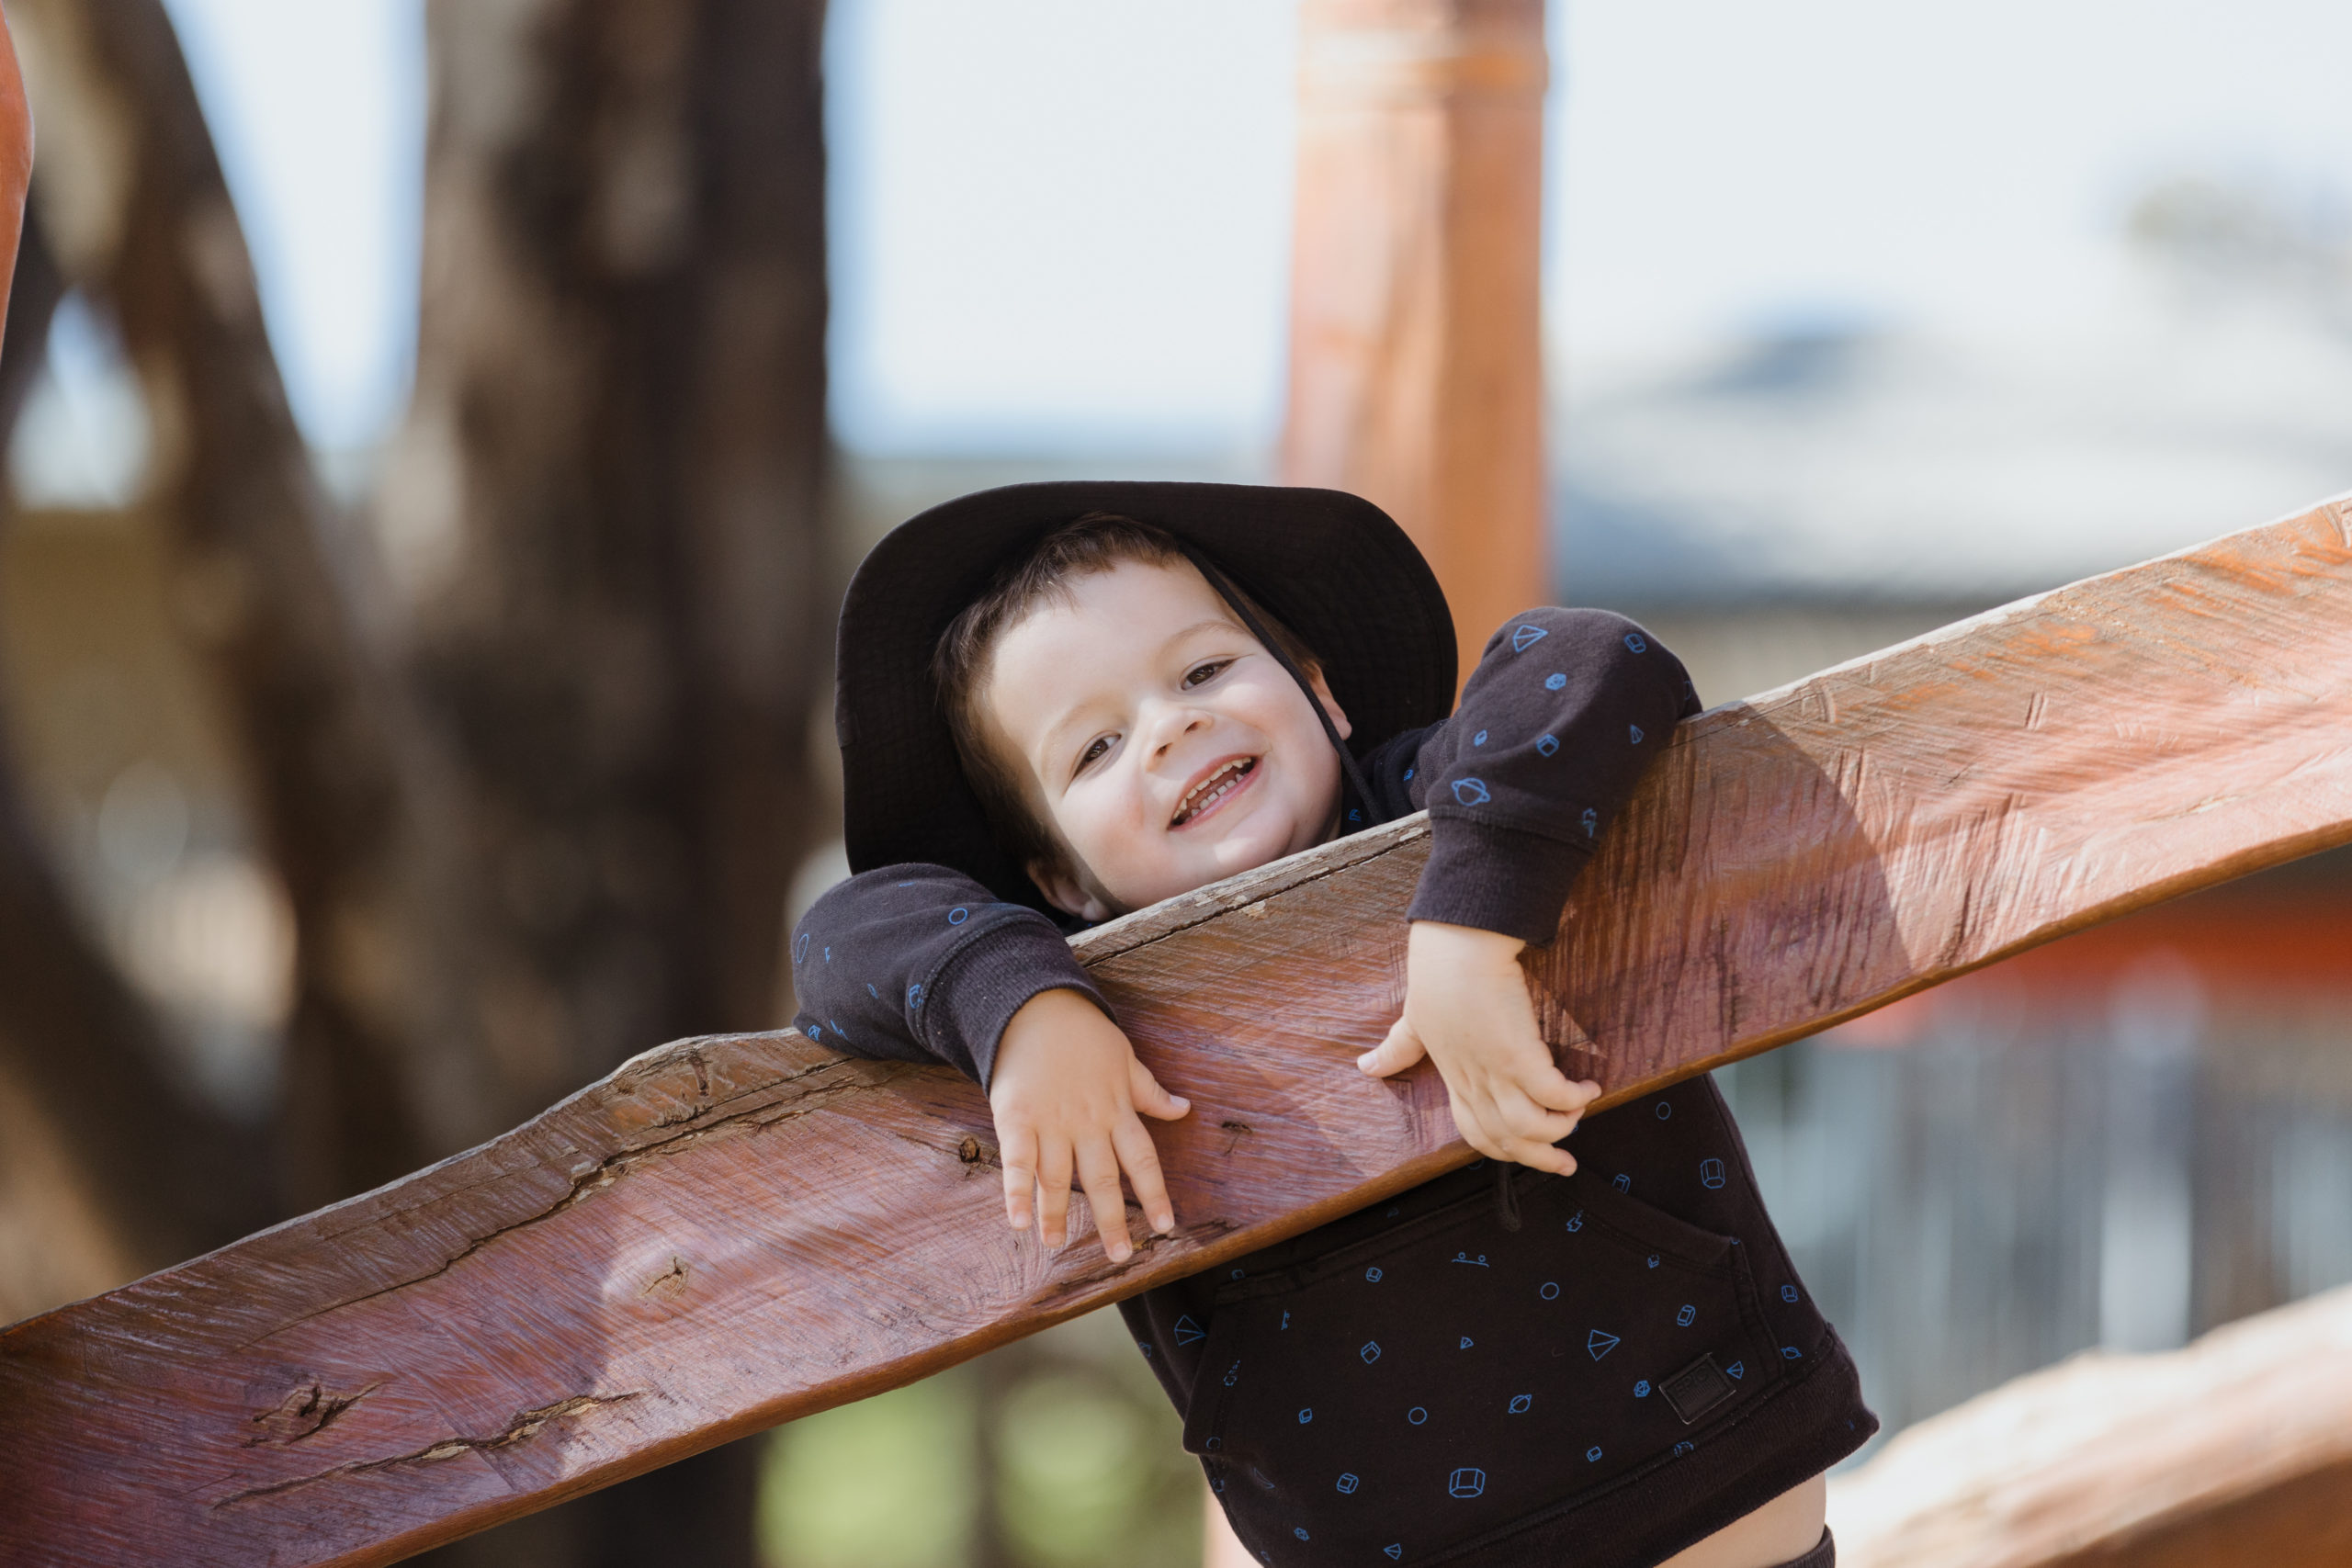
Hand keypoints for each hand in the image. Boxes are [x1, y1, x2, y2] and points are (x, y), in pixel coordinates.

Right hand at [990, 988, 1189, 1261]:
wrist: (1035, 1004)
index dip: (1156, 1195)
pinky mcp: (1016, 1117)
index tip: (1166, 1227)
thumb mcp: (1126, 1059)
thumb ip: (1151, 1092)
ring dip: (1059, 1214)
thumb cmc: (1084, 1033)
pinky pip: (1017, 1161)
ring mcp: (1051, 1122)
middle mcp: (1088, 1122)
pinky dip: (1016, 1192)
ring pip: (1059, 1177)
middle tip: (1119, 1256)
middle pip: (1104, 1179)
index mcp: (1117, 1110)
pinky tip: (1017, 1221)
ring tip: (1058, 1245)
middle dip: (1112, 1220)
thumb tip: (1186, 1108)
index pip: (1143, 1161)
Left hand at [1357, 921, 1601, 1173]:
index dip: (1503, 1149)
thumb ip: (1397, 1048)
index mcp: (1454, 1078)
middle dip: (1541, 1158)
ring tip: (1578, 1114)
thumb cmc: (1436, 977)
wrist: (1455, 949)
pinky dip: (1574, 1098)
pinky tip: (1590, 1088)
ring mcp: (1495, 1072)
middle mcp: (1474, 1084)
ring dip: (1560, 1129)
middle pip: (1507, 1140)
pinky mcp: (1517, 1054)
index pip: (1475, 1132)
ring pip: (1529, 1127)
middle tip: (1566, 1164)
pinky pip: (1553, 1094)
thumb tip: (1365, 1067)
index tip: (1527, 1152)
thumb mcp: (1413, 1021)